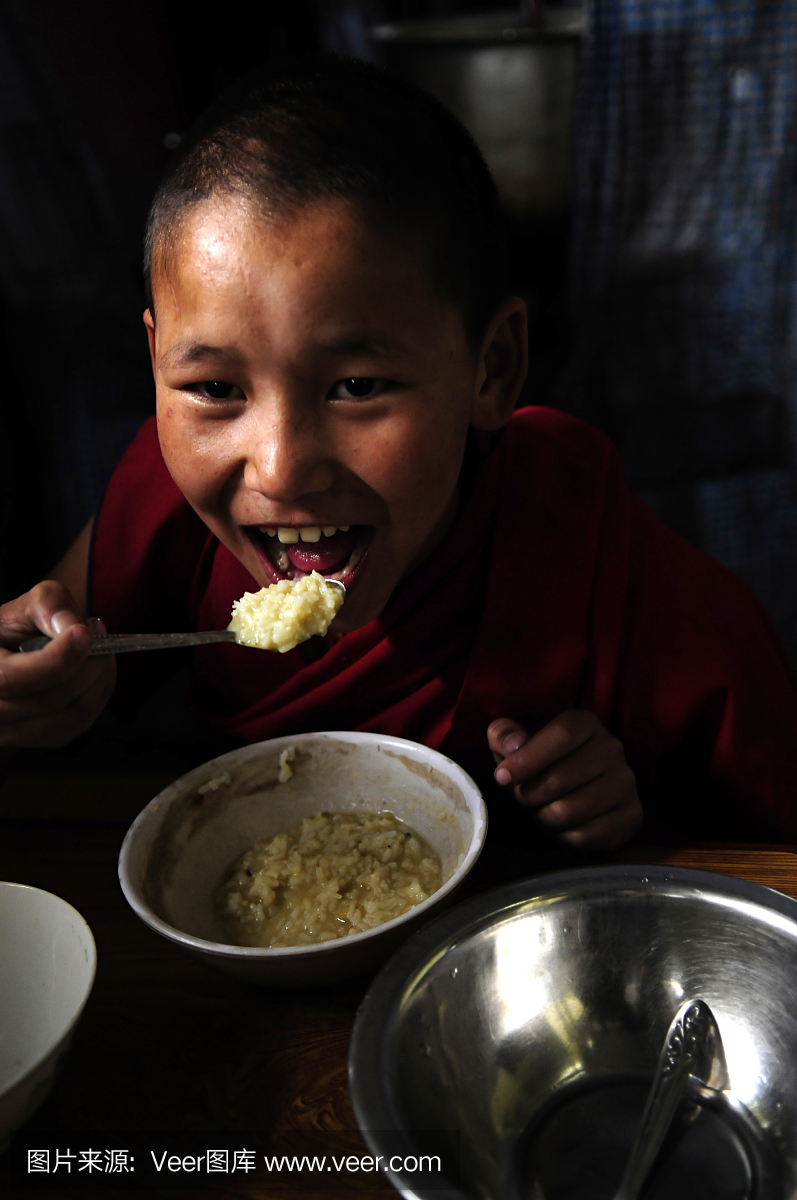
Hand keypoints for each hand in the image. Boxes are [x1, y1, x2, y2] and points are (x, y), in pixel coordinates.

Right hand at [0, 581, 114, 747]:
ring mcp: (14, 734)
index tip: (83, 633)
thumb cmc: (20, 628)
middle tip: (96, 631)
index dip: (54, 660)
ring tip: (97, 648)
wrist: (19, 652)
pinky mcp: (46, 739)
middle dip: (86, 662)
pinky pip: (84, 721)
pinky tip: (93, 670)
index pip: (12, 680)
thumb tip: (73, 628)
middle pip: (51, 698)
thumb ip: (48, 604)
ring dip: (98, 677)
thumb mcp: (28, 605)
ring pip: (74, 713)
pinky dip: (98, 692)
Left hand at [487, 710, 641, 849]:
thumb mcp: (515, 743)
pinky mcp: (632, 815)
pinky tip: (562, 826)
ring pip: (568, 811)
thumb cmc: (540, 763)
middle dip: (528, 795)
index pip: (562, 735)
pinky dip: (563, 837)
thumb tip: (512, 744)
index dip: (528, 758)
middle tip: (523, 797)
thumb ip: (504, 735)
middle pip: (559, 779)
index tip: (502, 777)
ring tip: (542, 809)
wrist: (578, 790)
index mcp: (586, 723)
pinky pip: (584, 836)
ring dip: (543, 817)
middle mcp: (612, 748)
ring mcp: (626, 783)